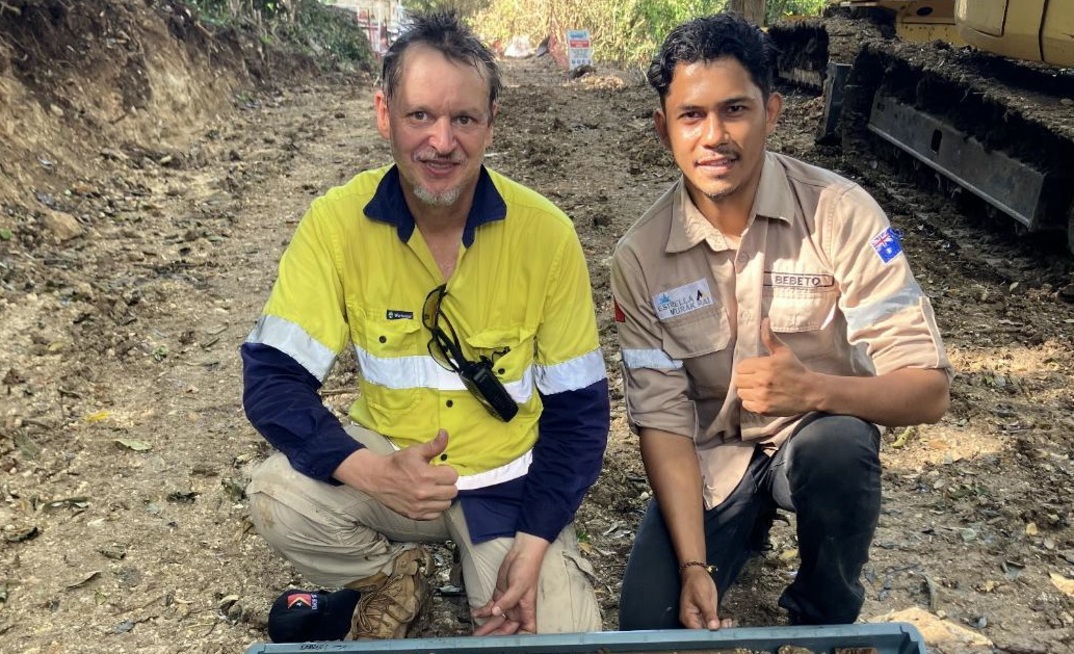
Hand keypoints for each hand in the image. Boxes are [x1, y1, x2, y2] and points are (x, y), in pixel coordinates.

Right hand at [335, 430, 458, 519]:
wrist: (376, 478)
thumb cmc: (397, 463)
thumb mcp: (415, 451)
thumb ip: (434, 445)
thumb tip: (445, 433)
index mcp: (427, 475)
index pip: (453, 476)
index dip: (447, 471)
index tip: (439, 469)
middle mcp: (425, 493)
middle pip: (452, 491)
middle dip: (447, 483)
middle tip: (437, 479)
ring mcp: (420, 507)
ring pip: (446, 504)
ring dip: (442, 496)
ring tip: (433, 489)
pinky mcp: (415, 516)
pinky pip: (436, 515)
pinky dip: (435, 508)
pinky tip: (428, 500)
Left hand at [472, 532, 548, 634]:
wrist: (521, 553)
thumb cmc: (527, 568)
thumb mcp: (519, 585)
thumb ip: (507, 600)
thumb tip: (496, 612)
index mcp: (527, 610)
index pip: (526, 631)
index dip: (519, 640)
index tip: (506, 644)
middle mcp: (517, 610)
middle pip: (507, 628)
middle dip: (495, 635)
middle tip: (482, 640)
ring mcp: (507, 603)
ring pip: (496, 619)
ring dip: (486, 626)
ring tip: (475, 632)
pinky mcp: (499, 595)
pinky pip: (490, 607)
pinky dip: (482, 611)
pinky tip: (475, 613)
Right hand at [679, 567, 733, 629]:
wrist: (697, 573)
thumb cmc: (696, 583)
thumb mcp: (703, 597)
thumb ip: (708, 613)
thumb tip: (713, 627)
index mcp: (688, 618)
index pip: (698, 632)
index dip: (710, 634)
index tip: (721, 632)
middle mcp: (693, 621)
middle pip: (705, 632)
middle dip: (717, 631)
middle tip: (728, 625)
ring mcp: (700, 618)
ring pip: (711, 629)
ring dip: (721, 628)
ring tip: (729, 622)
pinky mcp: (707, 614)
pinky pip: (714, 623)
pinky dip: (721, 623)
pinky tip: (727, 621)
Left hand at [733, 318, 816, 415]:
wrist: (810, 391)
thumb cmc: (796, 370)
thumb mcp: (784, 351)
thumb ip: (770, 337)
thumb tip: (764, 320)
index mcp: (765, 365)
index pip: (741, 367)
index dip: (747, 368)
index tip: (756, 370)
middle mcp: (761, 380)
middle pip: (739, 380)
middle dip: (746, 379)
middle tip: (757, 380)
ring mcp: (761, 395)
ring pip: (741, 392)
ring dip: (747, 391)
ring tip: (760, 389)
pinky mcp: (762, 408)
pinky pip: (746, 404)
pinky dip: (751, 402)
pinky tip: (762, 397)